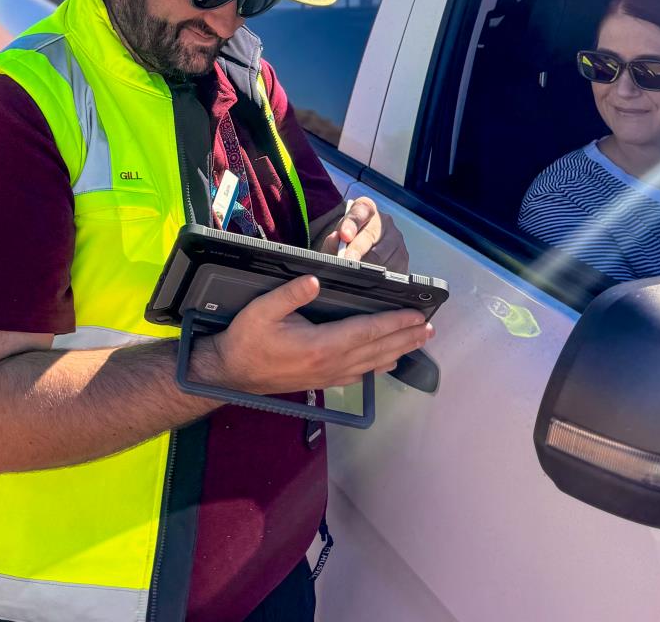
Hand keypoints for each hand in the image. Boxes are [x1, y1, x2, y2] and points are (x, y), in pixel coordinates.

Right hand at [205, 274, 431, 394]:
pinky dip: (379, 366)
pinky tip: (388, 363)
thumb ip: (290, 294)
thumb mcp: (262, 310)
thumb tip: (316, 279)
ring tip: (419, 342)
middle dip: (405, 337)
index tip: (417, 316)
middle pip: (378, 349)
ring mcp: (328, 375)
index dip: (394, 322)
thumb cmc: (246, 339)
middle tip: (430, 329)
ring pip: (372, 364)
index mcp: (321, 344)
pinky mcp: (323, 381)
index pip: (367, 331)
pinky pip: (359, 374)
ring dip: (398, 351)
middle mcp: (331, 363)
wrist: (230, 373)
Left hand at [318, 197, 408, 269]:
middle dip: (356, 251)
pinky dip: (378, 277)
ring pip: (381, 256)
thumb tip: (335, 240)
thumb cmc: (347, 242)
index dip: (352, 223)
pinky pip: (390, 268)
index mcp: (365, 209)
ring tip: (354, 273)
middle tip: (345, 263)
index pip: (360, 211)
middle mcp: (384, 221)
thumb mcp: (336, 239)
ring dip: (366, 267)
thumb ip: (332, 241)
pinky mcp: (403, 257)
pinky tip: (369, 278)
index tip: (344, 235)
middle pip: (371, 236)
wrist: (361, 251)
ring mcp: (396, 238)